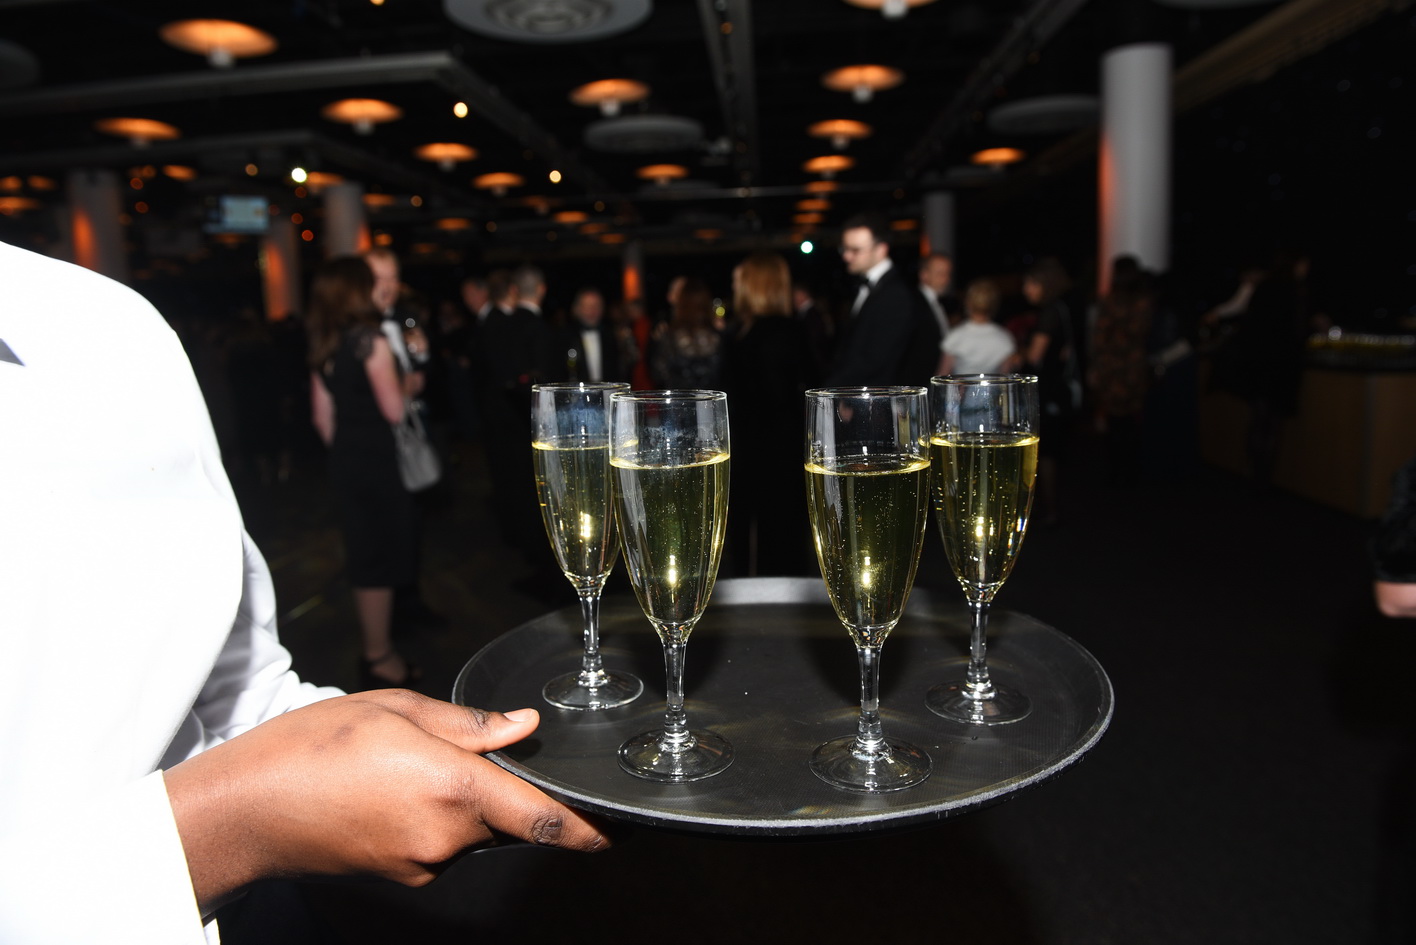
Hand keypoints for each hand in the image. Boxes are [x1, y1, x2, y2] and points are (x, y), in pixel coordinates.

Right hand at [166, 690, 606, 912]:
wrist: (244, 810)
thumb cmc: (309, 749)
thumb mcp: (393, 712)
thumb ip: (468, 724)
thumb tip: (521, 727)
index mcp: (450, 787)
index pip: (540, 818)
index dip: (584, 828)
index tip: (614, 832)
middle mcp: (445, 836)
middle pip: (508, 819)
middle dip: (505, 792)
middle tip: (459, 756)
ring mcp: (423, 863)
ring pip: (474, 831)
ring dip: (465, 802)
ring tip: (405, 766)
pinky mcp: (403, 875)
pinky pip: (443, 844)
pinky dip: (437, 818)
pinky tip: (391, 791)